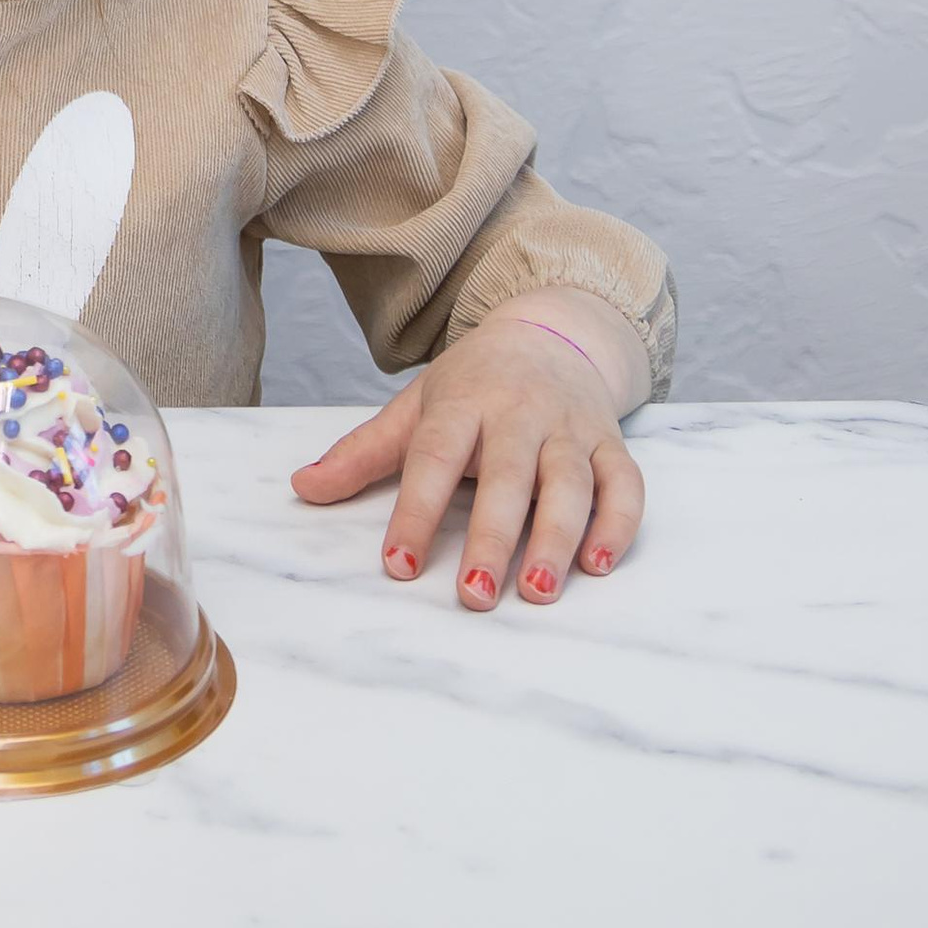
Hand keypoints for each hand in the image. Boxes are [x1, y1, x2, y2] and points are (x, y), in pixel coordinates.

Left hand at [288, 290, 647, 606]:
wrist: (549, 331)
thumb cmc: (474, 384)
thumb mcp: (415, 406)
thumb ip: (362, 452)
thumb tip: (302, 487)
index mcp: (462, 402)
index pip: (434, 456)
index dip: (415, 511)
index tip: (398, 564)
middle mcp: (519, 412)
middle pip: (506, 476)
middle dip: (491, 537)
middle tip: (474, 596)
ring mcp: (570, 428)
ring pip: (570, 483)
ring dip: (557, 538)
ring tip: (538, 590)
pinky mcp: (611, 444)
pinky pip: (625, 484)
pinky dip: (618, 524)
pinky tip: (597, 564)